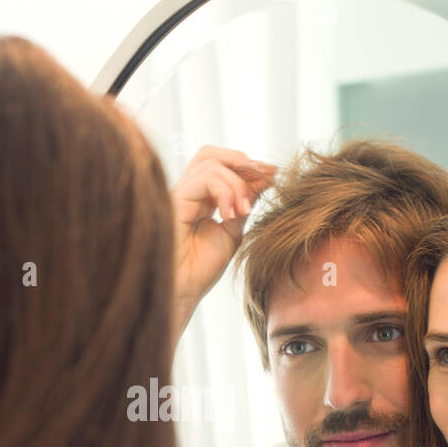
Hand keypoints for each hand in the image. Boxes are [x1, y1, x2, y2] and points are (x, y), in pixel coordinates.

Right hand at [169, 146, 277, 349]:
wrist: (181, 292)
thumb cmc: (200, 270)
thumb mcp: (232, 232)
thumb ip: (244, 205)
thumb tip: (266, 178)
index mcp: (199, 199)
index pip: (221, 166)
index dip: (249, 166)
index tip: (274, 174)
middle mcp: (185, 192)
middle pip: (211, 154)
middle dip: (242, 162)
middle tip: (264, 179)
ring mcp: (177, 193)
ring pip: (211, 162)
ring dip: (237, 184)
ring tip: (243, 211)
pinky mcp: (173, 199)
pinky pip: (204, 178)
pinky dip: (225, 191)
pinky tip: (231, 215)